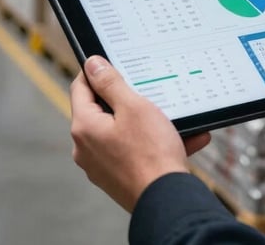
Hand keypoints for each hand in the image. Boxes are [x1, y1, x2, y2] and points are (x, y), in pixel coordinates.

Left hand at [70, 56, 210, 212]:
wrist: (168, 200)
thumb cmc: (151, 153)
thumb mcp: (133, 106)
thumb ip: (110, 83)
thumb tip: (92, 64)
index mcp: (84, 127)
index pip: (80, 87)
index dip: (96, 71)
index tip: (113, 63)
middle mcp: (86, 148)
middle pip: (101, 109)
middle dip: (126, 97)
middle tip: (147, 89)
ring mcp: (102, 166)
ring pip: (122, 130)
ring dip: (147, 120)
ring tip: (173, 115)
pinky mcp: (118, 177)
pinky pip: (134, 150)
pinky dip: (153, 141)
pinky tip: (184, 137)